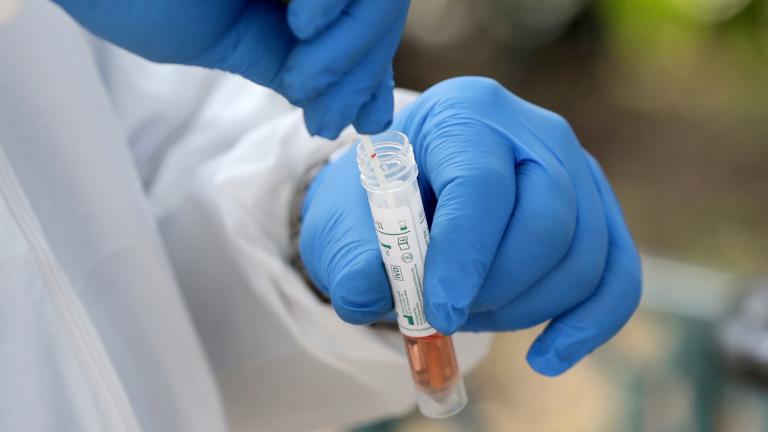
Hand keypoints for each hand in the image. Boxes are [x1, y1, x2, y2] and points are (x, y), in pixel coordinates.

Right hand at [52, 0, 408, 138]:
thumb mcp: (218, 43)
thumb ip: (279, 63)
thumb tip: (331, 106)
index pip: (352, 31)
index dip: (366, 74)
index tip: (366, 121)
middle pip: (374, 13)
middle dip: (362, 70)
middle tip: (331, 113)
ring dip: (352, 44)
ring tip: (305, 70)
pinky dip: (334, 3)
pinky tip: (300, 22)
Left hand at [299, 77, 640, 375]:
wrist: (416, 192)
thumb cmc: (382, 201)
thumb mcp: (346, 222)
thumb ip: (352, 260)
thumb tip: (369, 296)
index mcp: (465, 115)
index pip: (482, 185)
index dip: (464, 255)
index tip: (437, 312)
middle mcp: (535, 132)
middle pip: (548, 222)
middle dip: (496, 288)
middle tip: (449, 315)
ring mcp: (578, 170)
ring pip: (583, 258)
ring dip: (524, 309)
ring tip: (469, 315)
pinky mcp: (599, 212)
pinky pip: (617, 277)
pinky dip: (587, 325)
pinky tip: (545, 357)